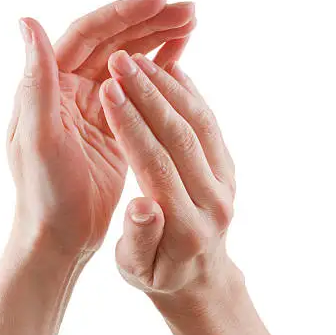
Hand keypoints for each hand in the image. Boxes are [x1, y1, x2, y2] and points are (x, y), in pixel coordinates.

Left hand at [8, 0, 195, 254]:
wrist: (59, 236)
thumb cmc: (44, 193)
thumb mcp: (38, 138)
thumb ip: (36, 81)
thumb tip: (27, 21)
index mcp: (49, 85)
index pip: (87, 34)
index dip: (124, 14)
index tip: (160, 0)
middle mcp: (68, 88)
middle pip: (112, 41)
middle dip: (149, 22)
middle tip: (189, 9)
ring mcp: (92, 105)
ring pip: (127, 61)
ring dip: (157, 40)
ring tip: (192, 23)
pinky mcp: (113, 125)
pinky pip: (138, 88)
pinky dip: (158, 70)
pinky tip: (180, 55)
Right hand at [99, 52, 286, 334]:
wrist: (199, 275)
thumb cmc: (156, 272)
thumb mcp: (136, 269)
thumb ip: (139, 238)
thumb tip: (141, 205)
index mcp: (187, 227)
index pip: (156, 165)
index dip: (131, 125)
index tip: (107, 90)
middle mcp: (214, 200)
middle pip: (181, 136)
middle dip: (148, 94)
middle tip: (120, 60)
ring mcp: (226, 180)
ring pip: (199, 122)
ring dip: (168, 87)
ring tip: (137, 58)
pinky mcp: (228, 166)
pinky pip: (210, 123)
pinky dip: (190, 93)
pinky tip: (168, 69)